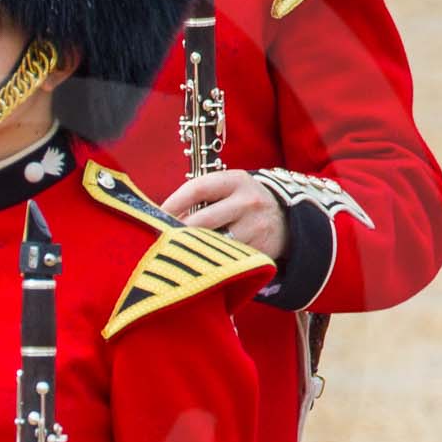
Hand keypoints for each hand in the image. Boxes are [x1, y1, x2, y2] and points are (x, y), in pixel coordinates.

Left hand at [160, 172, 288, 260]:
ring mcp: (255, 227)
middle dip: (177, 232)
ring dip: (192, 248)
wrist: (285, 221)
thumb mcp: (228, 190)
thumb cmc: (243, 204)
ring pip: (212, 242)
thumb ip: (200, 198)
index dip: (173, 203)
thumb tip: (163, 218)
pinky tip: (202, 261)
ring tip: (178, 251)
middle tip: (160, 240)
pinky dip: (210, 260)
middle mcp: (248, 201)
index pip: (197, 188)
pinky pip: (225, 258)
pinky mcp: (260, 251)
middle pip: (201, 220)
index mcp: (236, 180)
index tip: (155, 215)